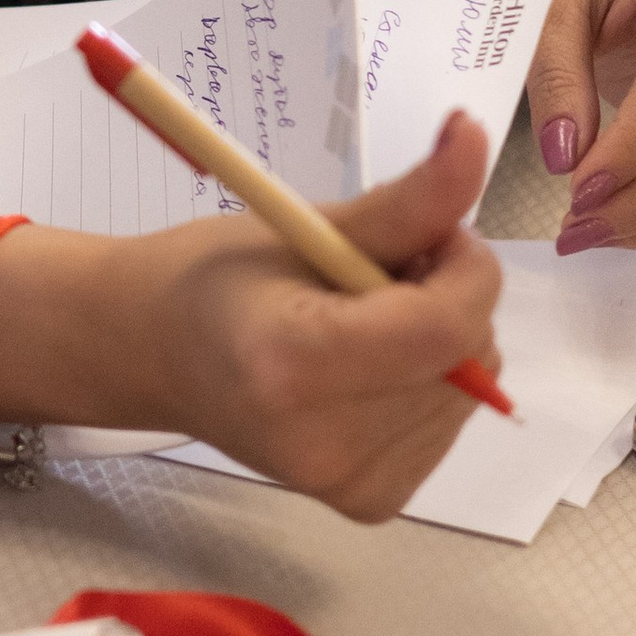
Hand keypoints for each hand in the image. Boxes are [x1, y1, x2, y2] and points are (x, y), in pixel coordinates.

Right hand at [0, 111, 502, 523]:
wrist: (158, 356)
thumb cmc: (216, 281)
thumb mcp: (304, 224)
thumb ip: (408, 198)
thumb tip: (476, 135)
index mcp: (291, 365)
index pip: (443, 328)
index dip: (465, 268)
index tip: (434, 233)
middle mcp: (321, 442)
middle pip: (463, 358)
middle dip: (448, 298)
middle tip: (378, 275)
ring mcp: (347, 483)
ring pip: (469, 389)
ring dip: (441, 340)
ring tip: (365, 321)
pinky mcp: (371, 501)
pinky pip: (449, 423)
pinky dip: (429, 382)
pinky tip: (371, 367)